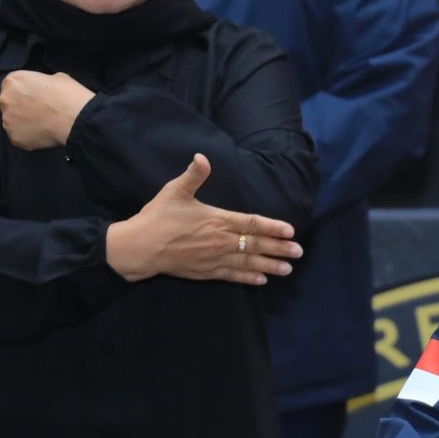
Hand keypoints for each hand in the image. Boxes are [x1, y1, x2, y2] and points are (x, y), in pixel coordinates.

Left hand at [0, 70, 93, 149]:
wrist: (76, 118)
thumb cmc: (68, 94)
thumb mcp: (57, 78)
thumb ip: (42, 83)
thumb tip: (43, 90)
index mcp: (13, 81)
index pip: (13, 86)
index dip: (25, 91)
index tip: (36, 97)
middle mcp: (5, 99)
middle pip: (9, 103)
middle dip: (21, 107)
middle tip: (39, 111)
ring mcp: (7, 120)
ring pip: (13, 122)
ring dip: (24, 123)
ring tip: (43, 125)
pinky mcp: (14, 137)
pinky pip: (19, 137)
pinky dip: (29, 137)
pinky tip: (43, 134)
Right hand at [105, 154, 302, 284]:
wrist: (139, 247)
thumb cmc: (158, 217)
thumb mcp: (175, 191)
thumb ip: (193, 175)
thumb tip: (201, 156)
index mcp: (218, 220)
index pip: (252, 223)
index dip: (273, 227)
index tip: (290, 231)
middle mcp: (221, 241)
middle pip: (256, 245)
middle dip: (279, 249)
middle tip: (298, 253)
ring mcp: (214, 258)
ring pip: (248, 262)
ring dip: (269, 266)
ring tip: (287, 269)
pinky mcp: (205, 272)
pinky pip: (232, 276)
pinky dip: (248, 278)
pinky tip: (261, 280)